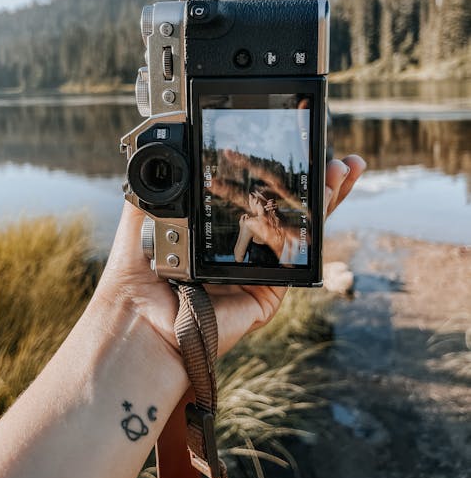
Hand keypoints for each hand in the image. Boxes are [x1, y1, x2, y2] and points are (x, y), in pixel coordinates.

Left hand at [96, 155, 365, 359]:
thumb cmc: (135, 285)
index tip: (292, 149)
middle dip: (312, 184)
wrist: (141, 328)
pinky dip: (316, 226)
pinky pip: (297, 255)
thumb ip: (146, 200)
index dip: (277, 178)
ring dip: (326, 198)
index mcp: (218, 238)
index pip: (256, 202)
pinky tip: (328, 196)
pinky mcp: (268, 291)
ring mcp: (259, 272)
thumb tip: (146, 165)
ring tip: (343, 168)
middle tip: (331, 156)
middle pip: (287, 213)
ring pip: (300, 230)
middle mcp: (243, 253)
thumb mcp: (139, 229)